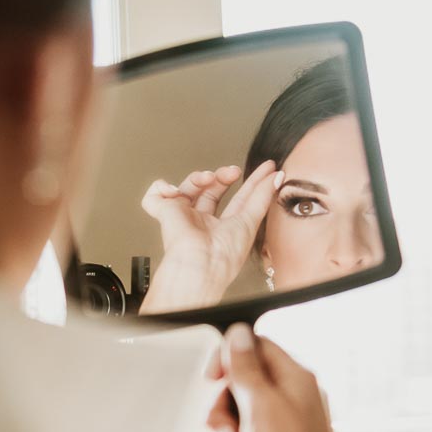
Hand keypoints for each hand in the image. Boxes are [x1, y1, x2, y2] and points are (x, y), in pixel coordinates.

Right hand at [139, 161, 282, 313]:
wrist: (199, 264)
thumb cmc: (223, 255)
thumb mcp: (250, 221)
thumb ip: (263, 196)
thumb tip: (277, 176)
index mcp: (223, 227)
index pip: (238, 199)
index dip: (251, 182)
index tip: (266, 167)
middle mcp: (202, 222)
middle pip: (211, 189)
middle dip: (223, 176)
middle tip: (233, 171)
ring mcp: (182, 217)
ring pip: (187, 187)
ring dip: (198, 177)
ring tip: (206, 178)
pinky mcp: (164, 214)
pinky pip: (154, 196)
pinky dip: (161, 188)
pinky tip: (173, 191)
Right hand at [205, 323, 344, 431]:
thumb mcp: (261, 406)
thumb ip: (246, 368)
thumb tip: (238, 332)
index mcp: (296, 381)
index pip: (256, 348)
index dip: (228, 359)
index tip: (212, 379)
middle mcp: (293, 403)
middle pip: (240, 391)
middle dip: (223, 415)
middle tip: (225, 431)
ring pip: (237, 427)